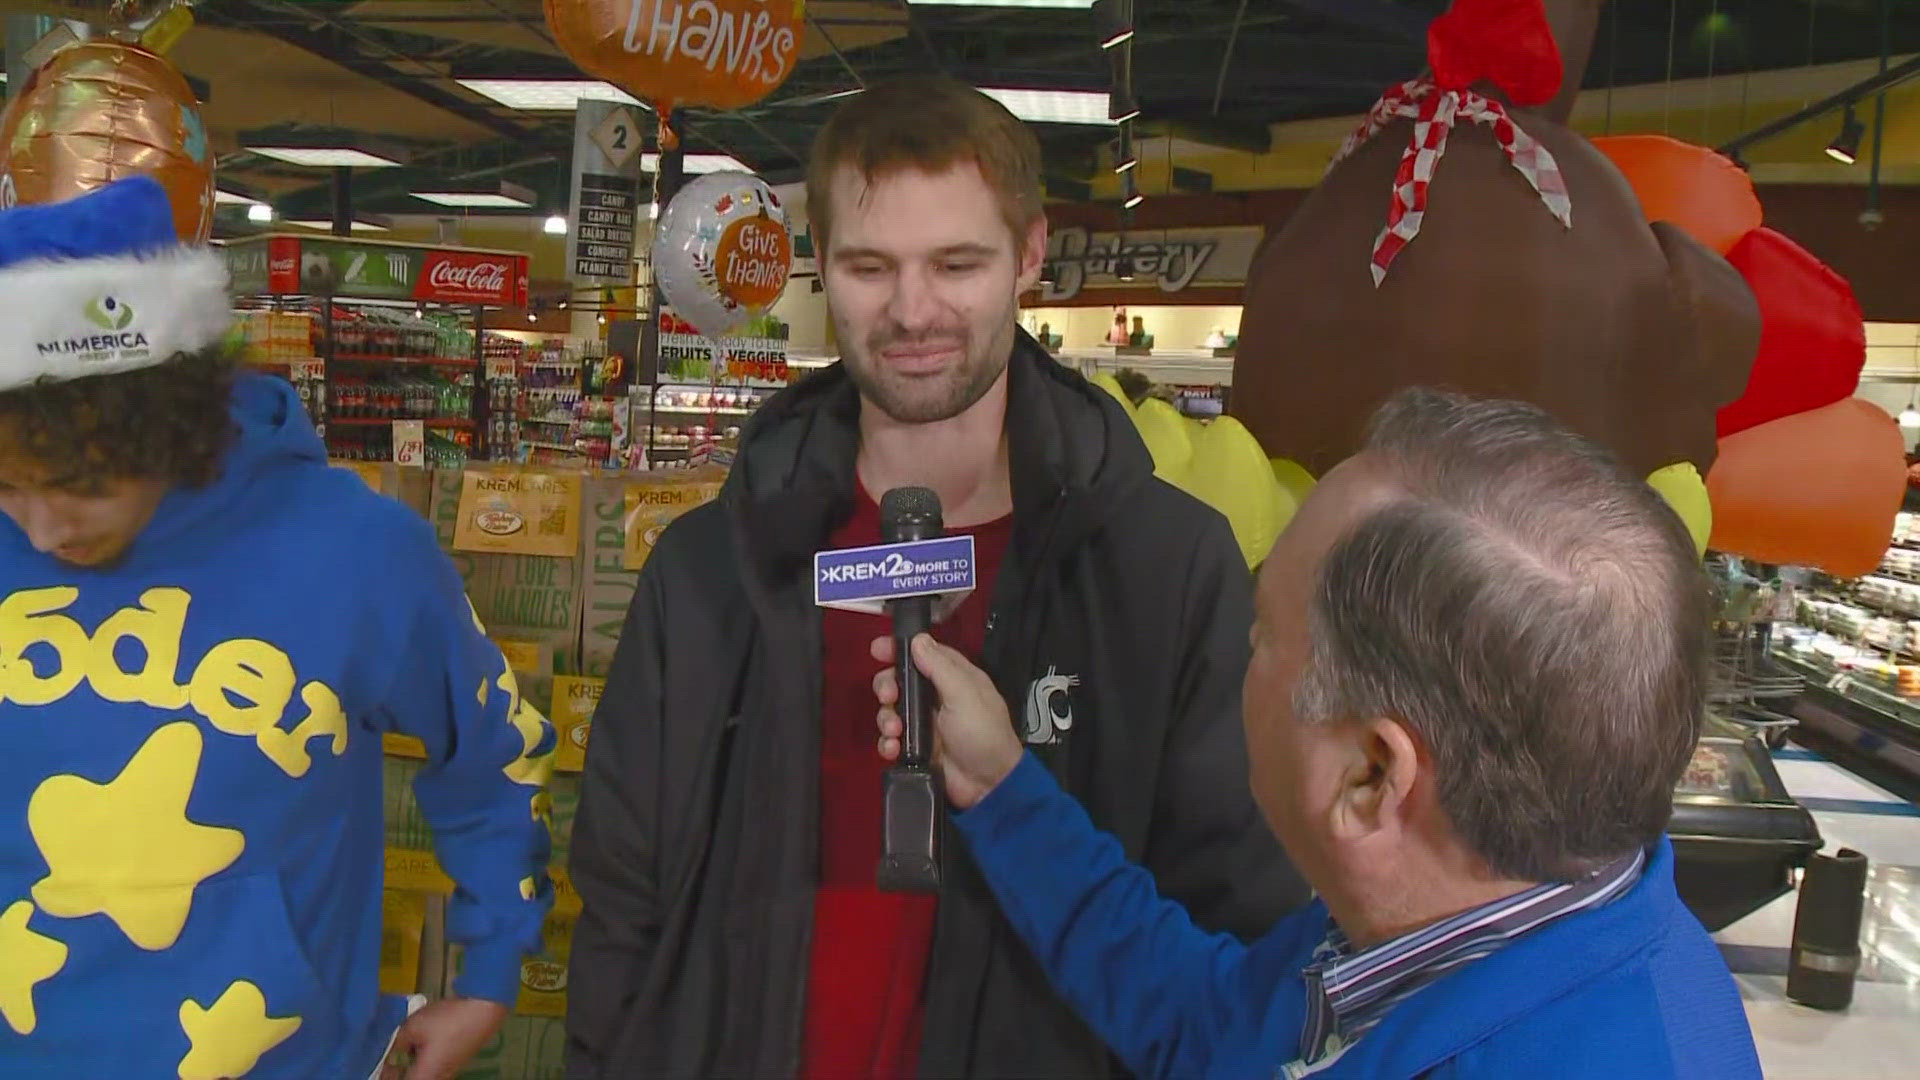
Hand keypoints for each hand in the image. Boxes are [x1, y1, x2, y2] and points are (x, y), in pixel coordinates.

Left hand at [380, 997, 507, 1079]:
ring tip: (401, 1048)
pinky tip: (419, 1042)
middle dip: (396, 1071)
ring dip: (409, 1065)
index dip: (386, 1076)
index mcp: (424, 1077)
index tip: (377, 1068)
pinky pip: (432, 1067)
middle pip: (412, 1079)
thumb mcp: (412, 1027)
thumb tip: (387, 1054)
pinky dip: (422, 1059)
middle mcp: (437, 1079)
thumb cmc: (446, 1020)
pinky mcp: (456, 1060)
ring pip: (422, 1074)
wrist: (484, 1009)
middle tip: (387, 1058)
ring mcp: (448, 1071)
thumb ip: (395, 1044)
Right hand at [871, 633, 1023, 809]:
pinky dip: (888, 742)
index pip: (924, 653)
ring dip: (886, 717)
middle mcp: (937, 697)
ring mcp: (925, 723)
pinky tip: (893, 748)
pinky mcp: (915, 748)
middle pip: (901, 680)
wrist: (988, 785)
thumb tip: (918, 639)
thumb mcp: (965, 695)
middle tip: (888, 696)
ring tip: (895, 730)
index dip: (901, 649)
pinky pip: (891, 739)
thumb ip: (940, 667)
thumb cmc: (982, 734)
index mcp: (954, 678)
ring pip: (892, 709)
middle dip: (888, 686)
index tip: (878, 649)